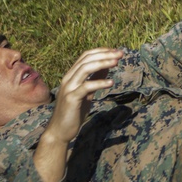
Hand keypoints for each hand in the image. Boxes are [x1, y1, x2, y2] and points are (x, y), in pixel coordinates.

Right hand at [34, 48, 121, 181]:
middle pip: (86, 60)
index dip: (101, 51)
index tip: (116, 51)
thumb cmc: (74, 111)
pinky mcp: (71, 98)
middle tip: (120, 54)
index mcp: (71, 75)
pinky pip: (86, 87)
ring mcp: (68, 88)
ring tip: (116, 62)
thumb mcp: (87, 92)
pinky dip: (99, 83)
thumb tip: (108, 65)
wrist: (60, 130)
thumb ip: (95, 78)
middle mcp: (68, 78)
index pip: (86, 56)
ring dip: (102, 63)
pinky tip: (111, 83)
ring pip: (85, 69)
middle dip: (105, 54)